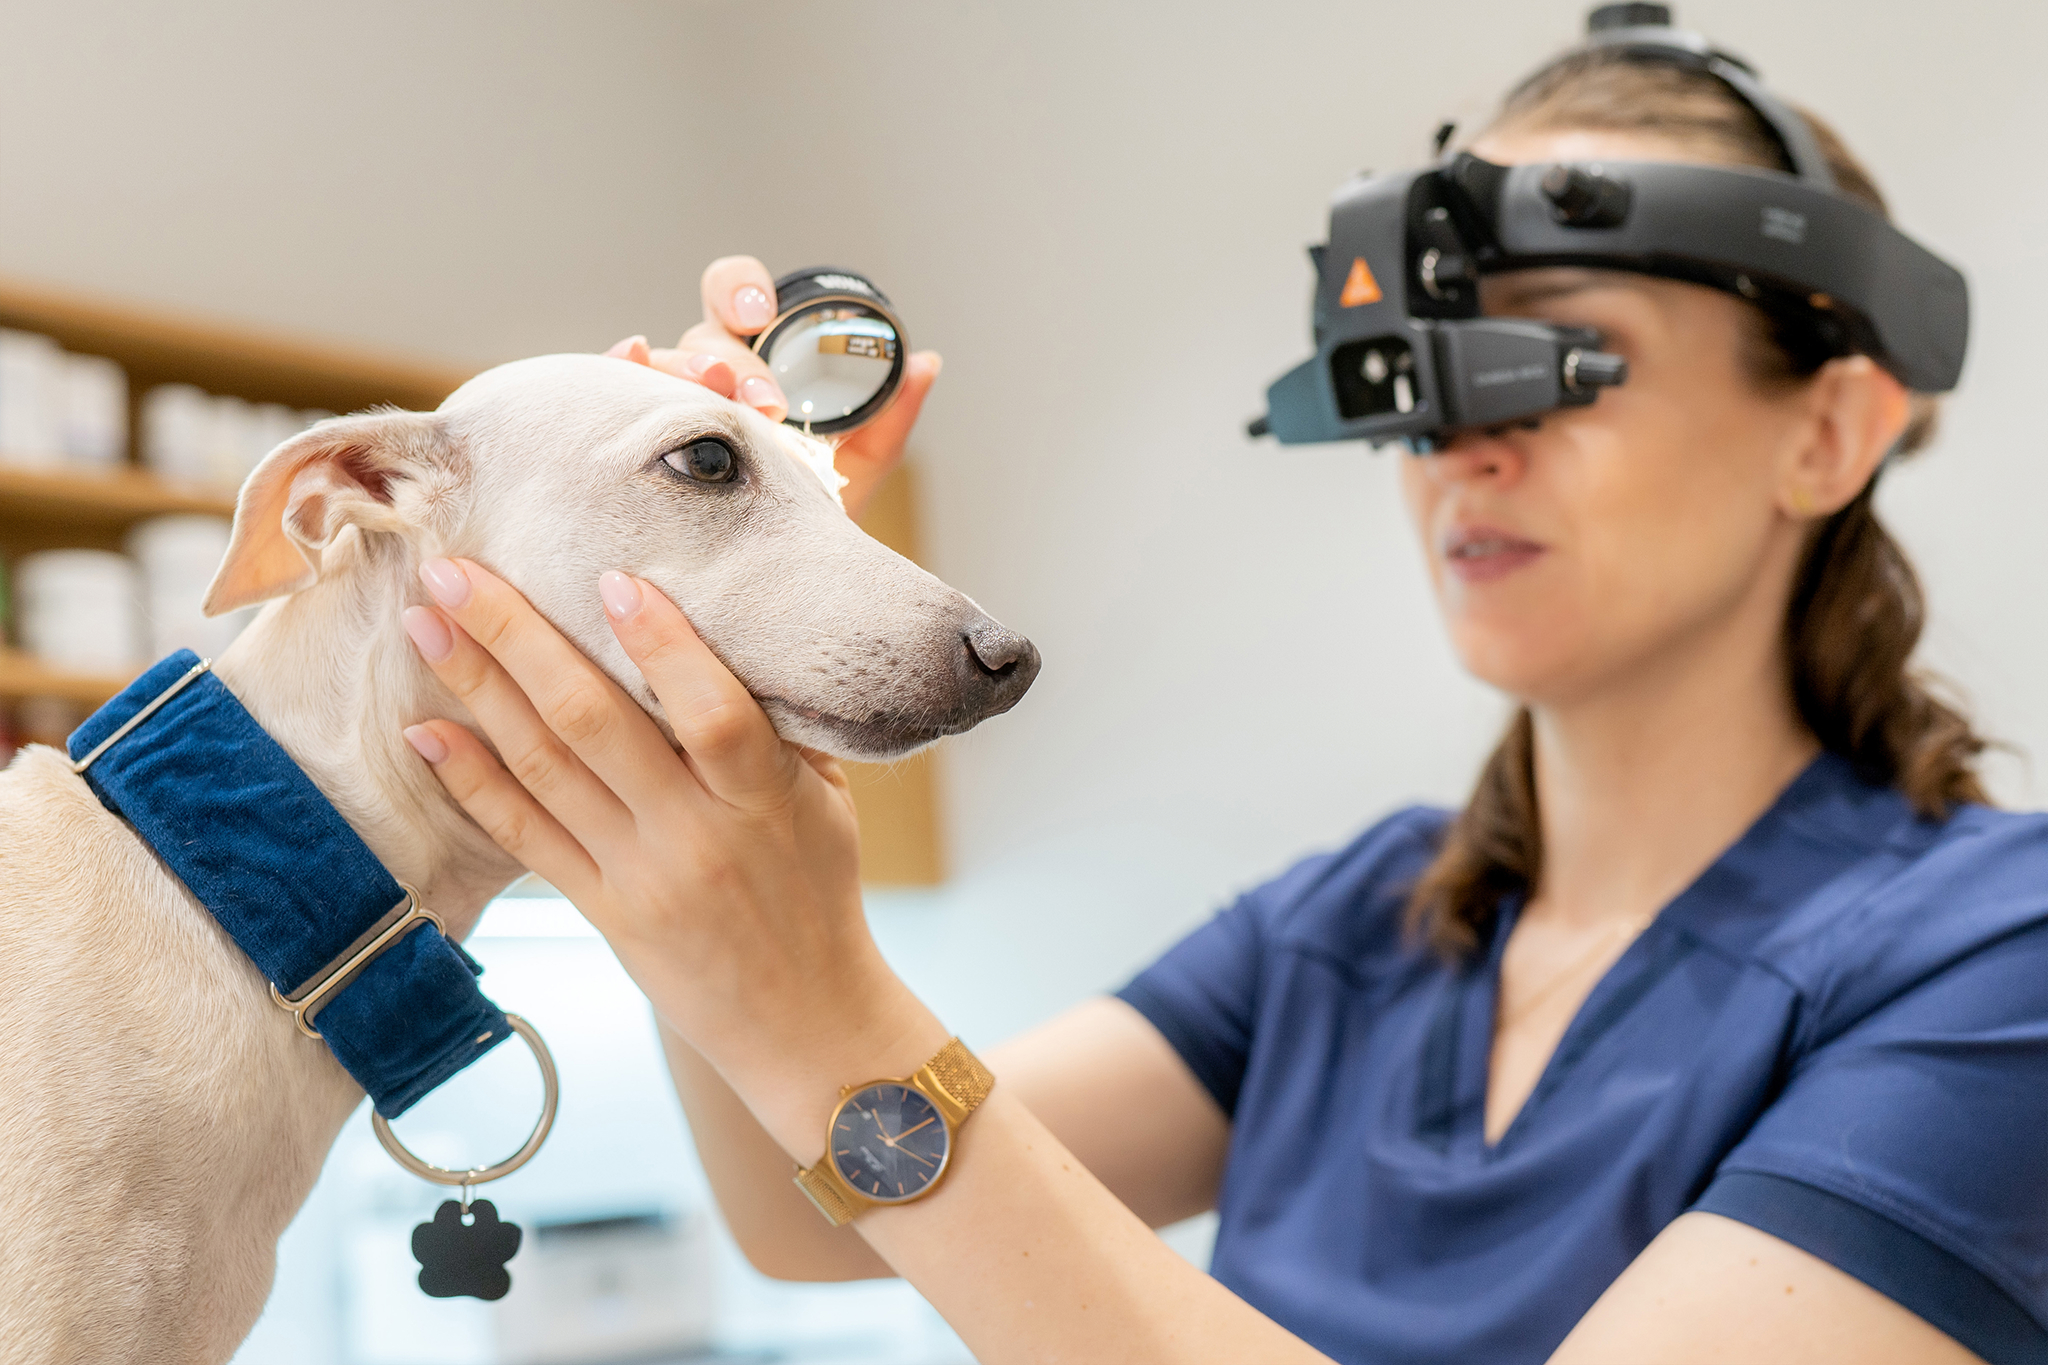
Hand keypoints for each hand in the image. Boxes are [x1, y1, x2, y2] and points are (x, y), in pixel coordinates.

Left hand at [399, 556, 944, 1149]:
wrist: (807, 1022)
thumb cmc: (821, 893)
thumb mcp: (825, 800)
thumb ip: (778, 720)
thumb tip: (723, 623)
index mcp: (766, 800)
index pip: (716, 713)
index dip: (666, 645)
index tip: (614, 577)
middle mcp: (697, 835)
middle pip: (597, 723)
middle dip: (520, 638)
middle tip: (457, 572)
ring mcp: (643, 877)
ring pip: (546, 770)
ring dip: (478, 690)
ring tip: (425, 625)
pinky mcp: (604, 912)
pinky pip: (527, 838)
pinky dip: (472, 783)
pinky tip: (427, 732)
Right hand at [600, 254, 940, 518]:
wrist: (762, 596)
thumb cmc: (796, 524)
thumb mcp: (849, 473)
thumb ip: (887, 420)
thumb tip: (927, 362)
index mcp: (754, 367)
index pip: (740, 304)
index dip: (743, 292)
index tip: (761, 311)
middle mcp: (706, 379)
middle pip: (701, 331)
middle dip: (724, 351)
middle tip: (756, 394)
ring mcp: (661, 408)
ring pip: (660, 359)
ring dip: (680, 366)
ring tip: (704, 389)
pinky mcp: (629, 441)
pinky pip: (615, 393)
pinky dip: (621, 366)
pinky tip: (629, 358)